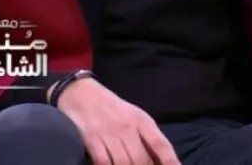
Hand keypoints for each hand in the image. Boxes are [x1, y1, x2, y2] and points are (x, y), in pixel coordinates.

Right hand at [55, 77, 180, 164]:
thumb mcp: (134, 116)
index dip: (169, 160)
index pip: (160, 144)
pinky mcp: (91, 140)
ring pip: (123, 163)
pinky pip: (103, 162)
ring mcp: (109, 134)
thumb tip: (160, 160)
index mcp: (142, 121)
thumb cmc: (112, 108)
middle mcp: (128, 128)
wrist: (81, 93)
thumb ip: (146, 136)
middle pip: (141, 159)